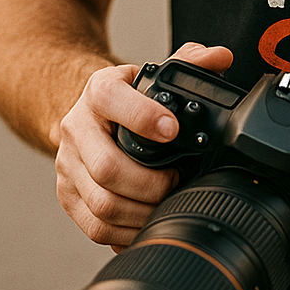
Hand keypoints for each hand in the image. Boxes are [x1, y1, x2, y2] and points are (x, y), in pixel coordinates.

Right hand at [55, 40, 233, 248]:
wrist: (89, 116)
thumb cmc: (128, 97)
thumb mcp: (153, 74)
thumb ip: (189, 61)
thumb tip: (221, 57)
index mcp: (98, 92)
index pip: (111, 100)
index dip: (142, 116)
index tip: (172, 130)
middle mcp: (76, 128)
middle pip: (106, 167)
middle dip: (150, 183)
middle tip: (176, 181)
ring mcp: (68, 166)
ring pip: (101, 203)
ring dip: (141, 211)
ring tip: (165, 203)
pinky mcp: (68, 196)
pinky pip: (94, 226)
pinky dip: (126, 232)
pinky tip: (147, 222)